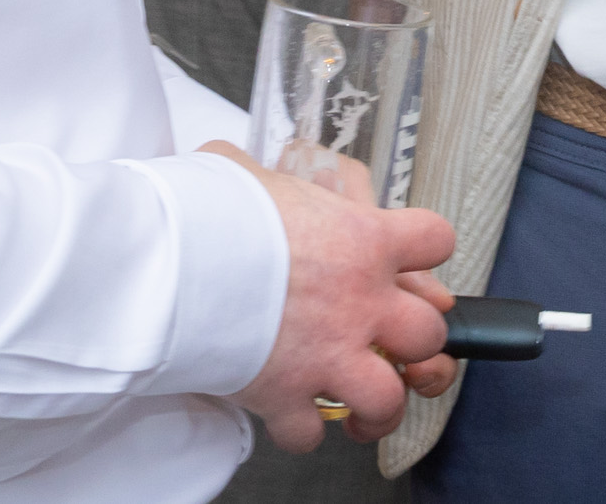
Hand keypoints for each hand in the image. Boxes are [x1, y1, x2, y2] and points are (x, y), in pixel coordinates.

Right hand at [205, 143, 456, 450]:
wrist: (169, 259)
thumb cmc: (209, 208)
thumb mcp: (252, 173)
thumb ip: (275, 180)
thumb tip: (254, 176)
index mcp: (363, 239)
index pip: (435, 240)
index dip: (423, 251)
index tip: (406, 260)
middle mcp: (360, 302)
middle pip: (430, 334)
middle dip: (414, 342)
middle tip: (388, 339)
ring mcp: (327, 354)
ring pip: (389, 399)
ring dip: (376, 403)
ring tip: (361, 398)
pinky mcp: (285, 396)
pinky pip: (310, 432)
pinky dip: (301, 428)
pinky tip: (291, 410)